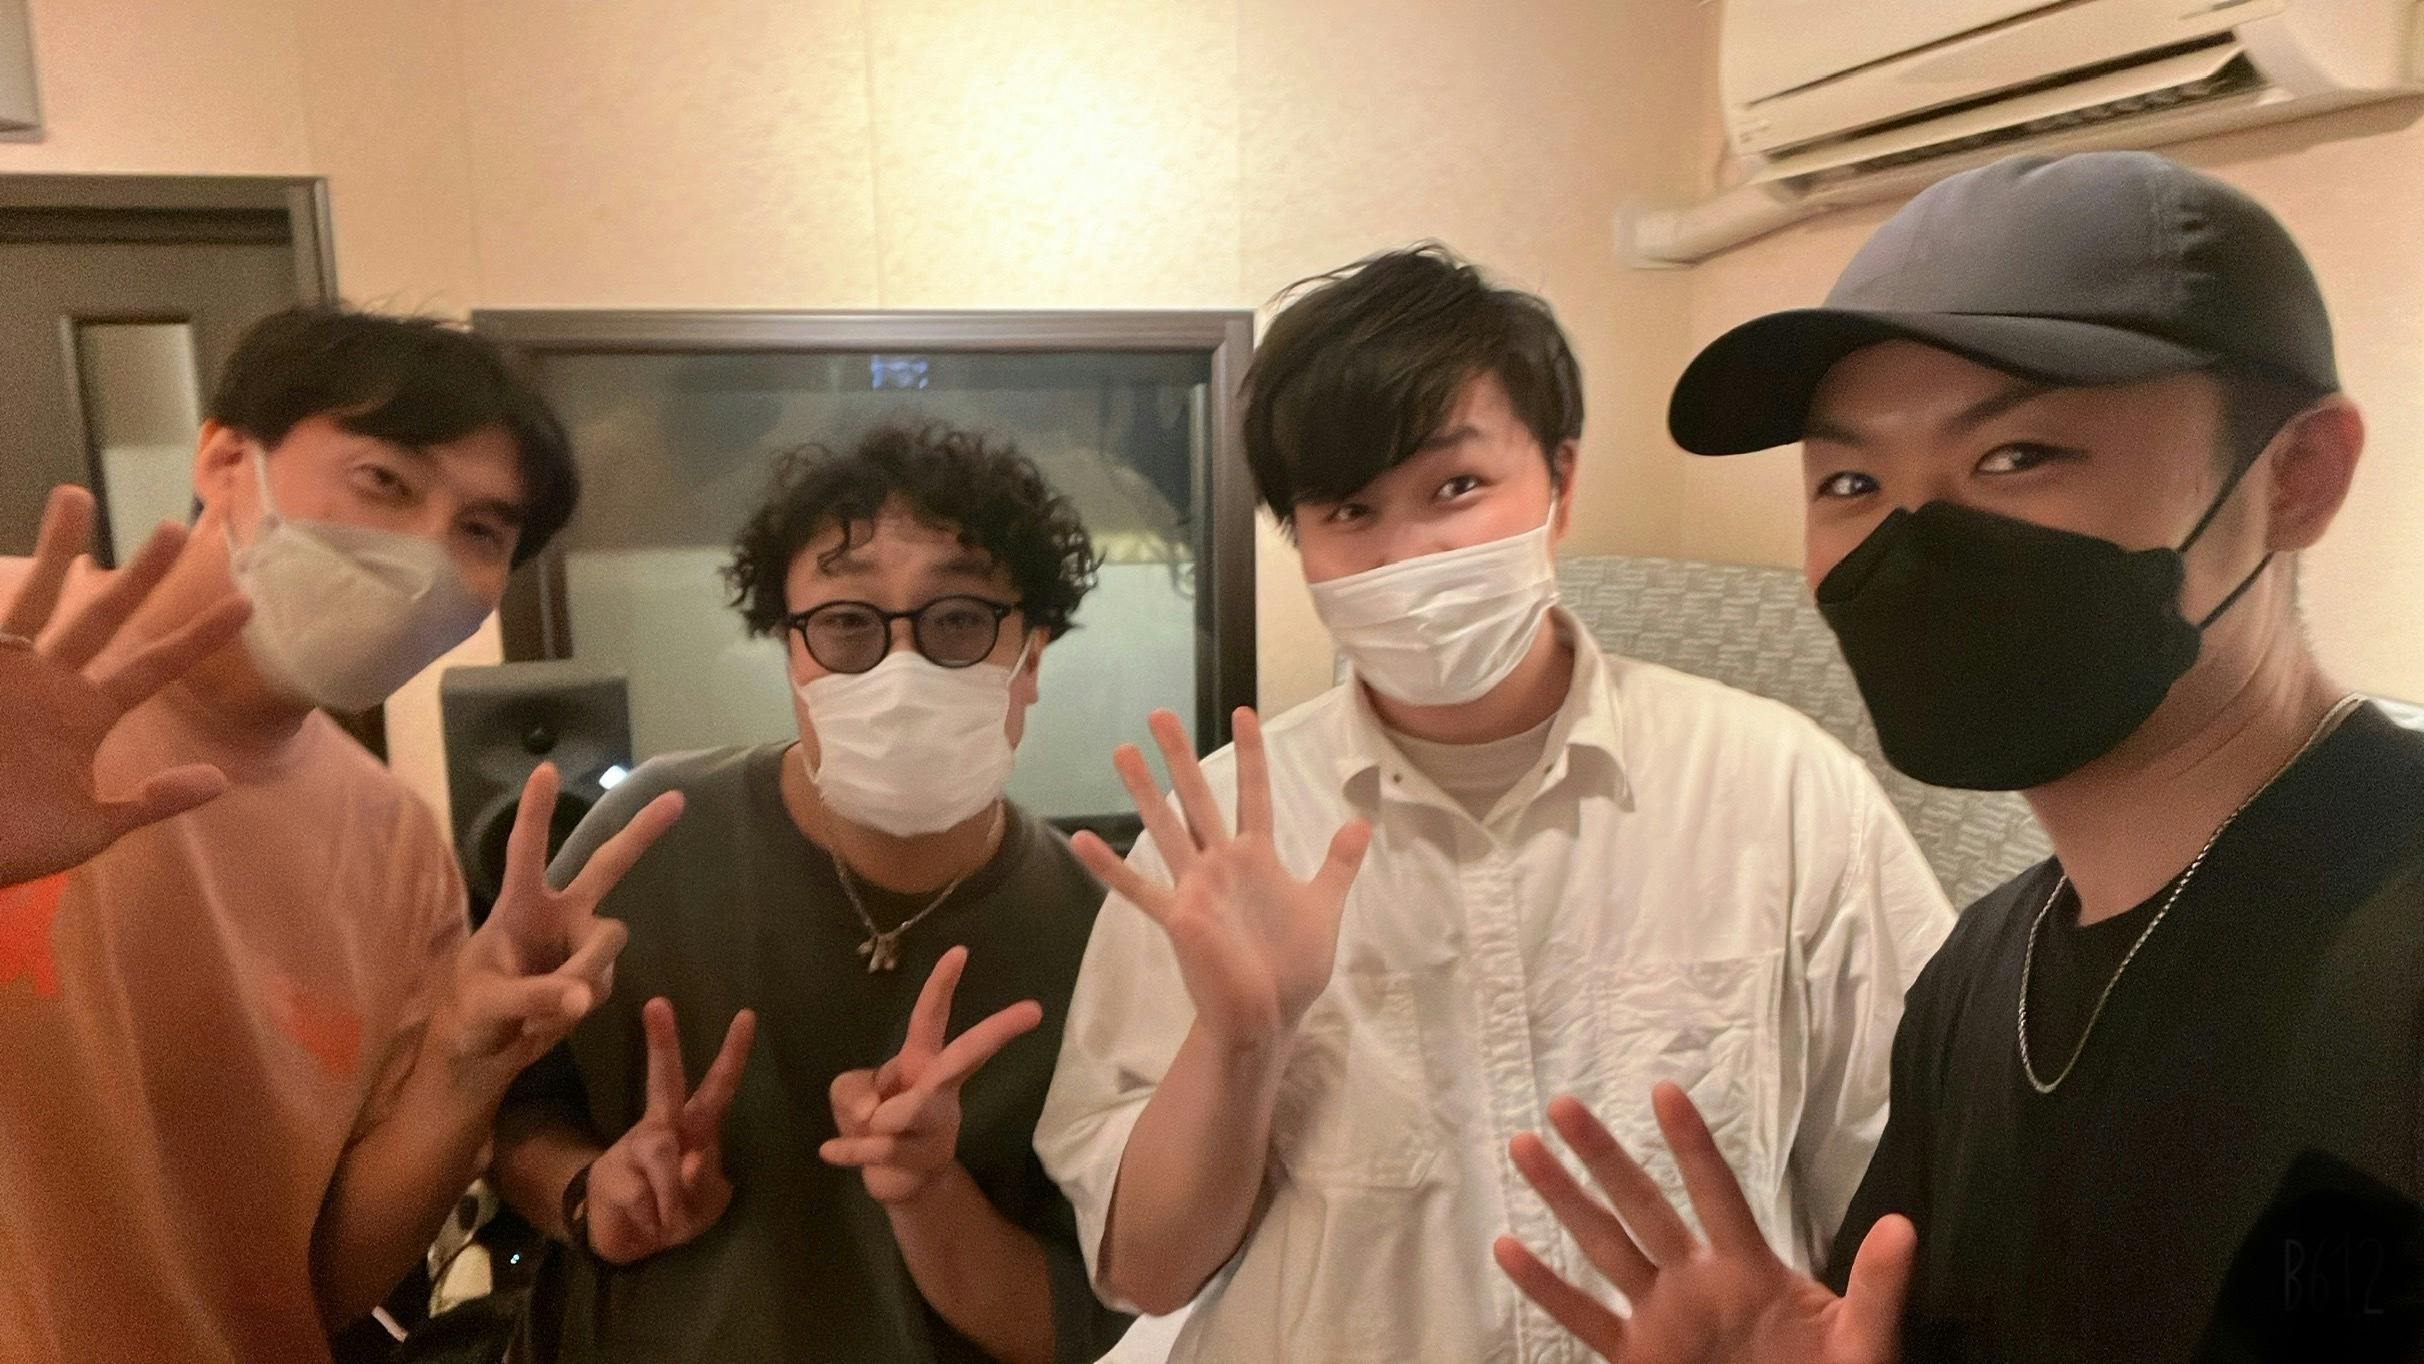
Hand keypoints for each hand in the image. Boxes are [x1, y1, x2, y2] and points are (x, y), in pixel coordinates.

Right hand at [0, 486, 250, 885]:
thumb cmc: (5, 847)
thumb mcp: (89, 827)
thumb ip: (151, 802)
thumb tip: (220, 779)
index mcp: (83, 716)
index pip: (152, 666)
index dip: (197, 637)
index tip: (245, 605)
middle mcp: (47, 685)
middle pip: (103, 617)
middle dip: (140, 576)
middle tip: (178, 529)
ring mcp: (5, 678)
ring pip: (36, 599)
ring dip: (53, 549)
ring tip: (74, 496)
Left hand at [430, 762, 683, 1089]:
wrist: (481, 1057)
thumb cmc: (469, 1016)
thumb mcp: (487, 1005)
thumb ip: (534, 998)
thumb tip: (583, 998)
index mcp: (518, 907)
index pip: (526, 852)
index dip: (536, 812)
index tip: (546, 769)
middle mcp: (556, 915)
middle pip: (606, 866)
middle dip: (640, 833)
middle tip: (676, 799)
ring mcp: (578, 945)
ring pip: (607, 944)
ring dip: (584, 975)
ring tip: (544, 1013)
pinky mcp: (594, 976)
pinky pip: (605, 984)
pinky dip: (580, 1006)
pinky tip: (547, 1023)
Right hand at [585, 997, 757, 1264]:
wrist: (628, 1241)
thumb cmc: (676, 1209)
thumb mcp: (703, 1202)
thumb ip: (703, 1180)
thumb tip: (690, 1157)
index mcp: (692, 1127)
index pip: (716, 1086)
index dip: (732, 1054)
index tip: (747, 1015)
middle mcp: (661, 1127)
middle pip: (664, 1082)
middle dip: (662, 1045)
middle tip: (657, 1003)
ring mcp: (634, 1148)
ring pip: (664, 1158)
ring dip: (674, 1199)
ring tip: (669, 1219)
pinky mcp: (612, 1176)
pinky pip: (648, 1198)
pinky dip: (658, 1222)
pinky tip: (649, 1224)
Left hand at [821, 945, 1041, 1204]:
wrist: (899, 1181)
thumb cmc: (876, 1121)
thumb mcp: (849, 1092)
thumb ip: (852, 1087)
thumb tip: (876, 1111)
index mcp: (923, 1061)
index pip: (932, 1016)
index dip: (941, 984)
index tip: (960, 951)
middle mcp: (940, 1087)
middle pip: (968, 1054)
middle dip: (998, 1031)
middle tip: (1034, 1008)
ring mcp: (939, 1124)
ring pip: (902, 1112)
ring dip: (870, 1122)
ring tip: (867, 1129)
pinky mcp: (926, 1157)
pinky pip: (877, 1145)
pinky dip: (848, 1149)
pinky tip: (832, 1151)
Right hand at [1070, 707, 1369, 1051]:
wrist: (1269, 1017)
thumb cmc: (1292, 968)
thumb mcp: (1323, 909)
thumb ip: (1337, 865)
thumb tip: (1361, 822)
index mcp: (1256, 857)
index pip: (1254, 794)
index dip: (1251, 755)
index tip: (1245, 712)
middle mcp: (1221, 864)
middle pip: (1201, 798)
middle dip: (1181, 756)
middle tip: (1159, 712)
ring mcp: (1196, 888)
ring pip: (1167, 828)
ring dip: (1145, 791)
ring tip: (1122, 751)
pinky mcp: (1179, 916)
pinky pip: (1138, 888)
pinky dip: (1109, 866)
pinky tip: (1081, 838)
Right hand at [1493, 1084, 1914, 1363]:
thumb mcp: (1864, 1343)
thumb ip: (1877, 1288)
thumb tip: (1903, 1226)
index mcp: (1750, 1271)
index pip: (1717, 1194)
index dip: (1692, 1146)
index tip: (1664, 1091)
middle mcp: (1696, 1283)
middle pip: (1641, 1206)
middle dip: (1603, 1156)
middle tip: (1564, 1104)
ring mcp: (1662, 1319)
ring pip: (1603, 1247)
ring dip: (1564, 1200)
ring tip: (1525, 1148)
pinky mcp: (1637, 1358)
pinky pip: (1584, 1319)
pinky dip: (1546, 1287)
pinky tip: (1508, 1247)